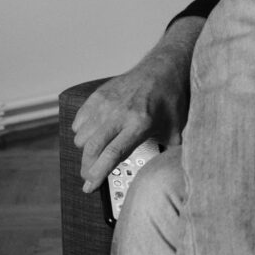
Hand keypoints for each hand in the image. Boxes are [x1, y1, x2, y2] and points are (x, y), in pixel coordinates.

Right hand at [71, 55, 187, 192]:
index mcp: (140, 123)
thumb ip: (170, 152)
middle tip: (89, 176)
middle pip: (91, 149)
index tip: (89, 187)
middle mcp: (119, 113)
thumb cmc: (171, 97)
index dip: (97, 174)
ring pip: (82, 136)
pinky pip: (79, 121)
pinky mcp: (98, 95)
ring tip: (97, 153)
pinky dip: (82, 131)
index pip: (112, 154)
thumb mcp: (176, 128)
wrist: (165, 66)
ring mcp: (106, 103)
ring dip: (86, 149)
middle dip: (87, 168)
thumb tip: (170, 174)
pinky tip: (95, 134)